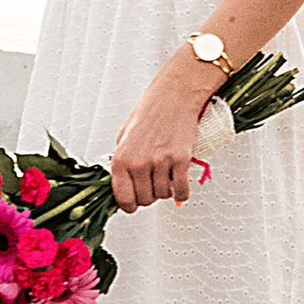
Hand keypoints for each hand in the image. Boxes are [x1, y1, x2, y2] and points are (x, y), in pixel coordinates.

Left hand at [109, 58, 211, 213]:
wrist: (173, 96)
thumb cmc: (150, 112)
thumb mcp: (124, 136)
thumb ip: (122, 161)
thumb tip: (123, 184)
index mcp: (121, 159)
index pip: (123, 198)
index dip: (130, 206)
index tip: (134, 205)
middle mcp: (139, 163)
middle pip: (145, 199)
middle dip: (149, 197)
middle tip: (153, 185)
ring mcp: (160, 162)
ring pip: (163, 196)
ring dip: (165, 191)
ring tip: (165, 178)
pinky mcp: (181, 161)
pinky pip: (181, 191)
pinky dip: (181, 193)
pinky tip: (179, 186)